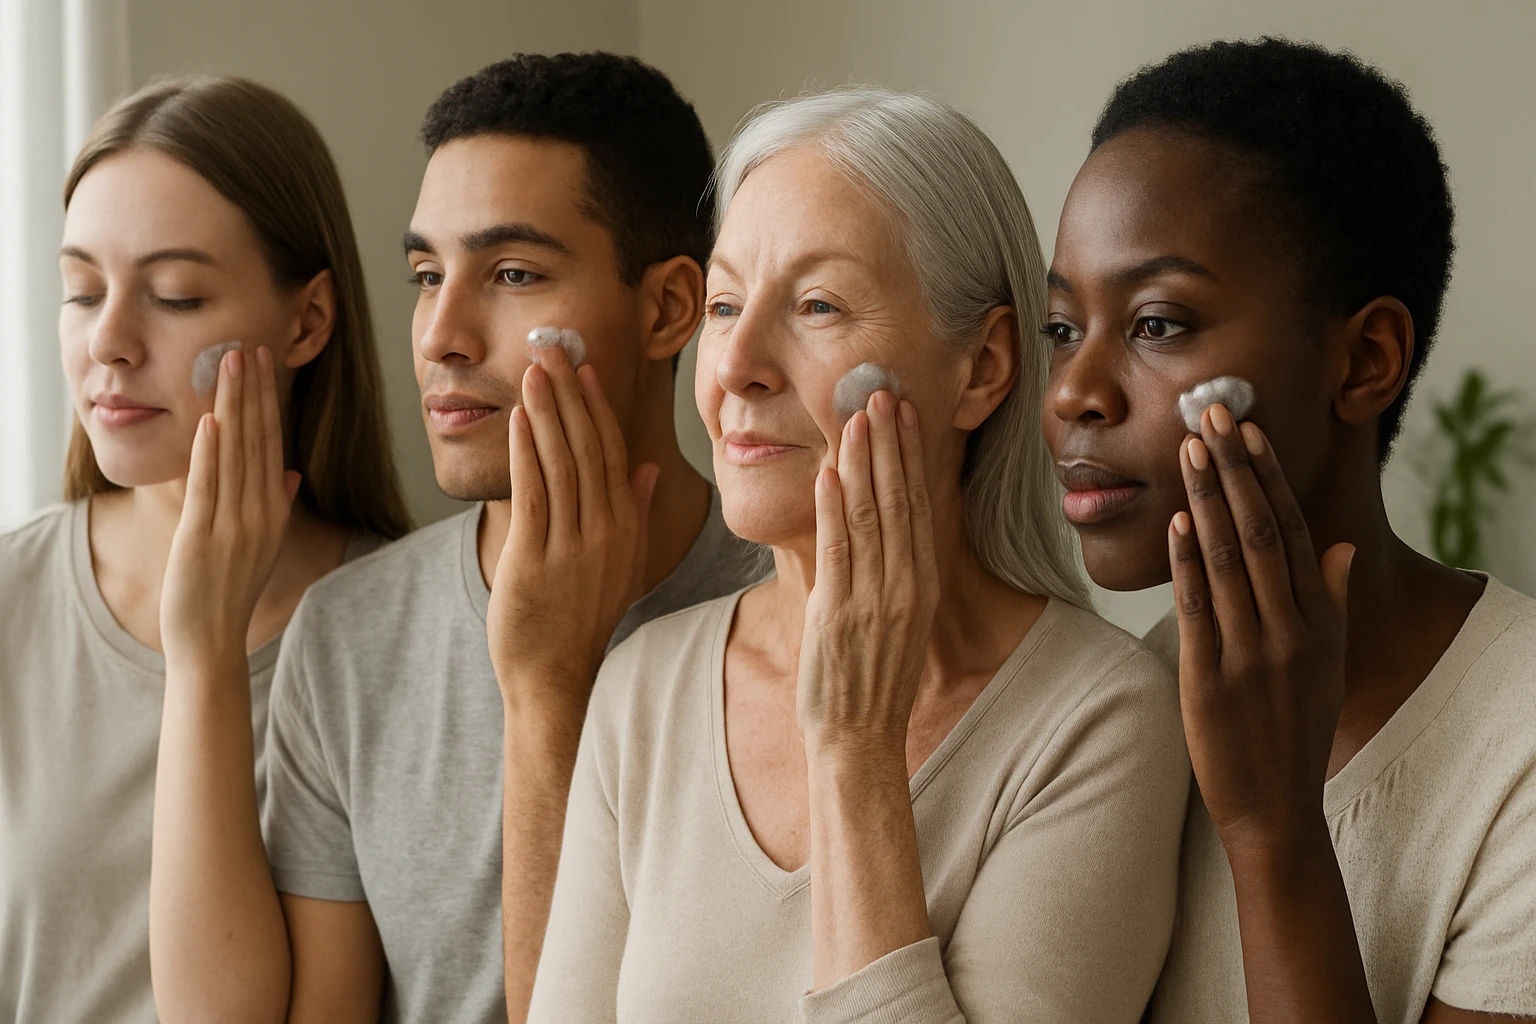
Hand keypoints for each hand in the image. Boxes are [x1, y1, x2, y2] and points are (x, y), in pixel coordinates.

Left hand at [161, 347, 299, 664]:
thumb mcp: (261, 546)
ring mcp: (234, 525)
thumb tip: (290, 473)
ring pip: (236, 454)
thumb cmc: (230, 593)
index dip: (268, 403)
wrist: (211, 639)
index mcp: (273, 511)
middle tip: (249, 348)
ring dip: (233, 407)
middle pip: (259, 440)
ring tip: (230, 366)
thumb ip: (278, 505)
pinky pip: (210, 487)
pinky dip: (210, 452)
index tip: (264, 366)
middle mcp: (260, 513)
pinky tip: (210, 420)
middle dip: (254, 392)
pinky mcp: (204, 536)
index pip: (273, 445)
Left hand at [487, 349, 657, 712]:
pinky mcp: (535, 559)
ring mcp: (572, 546)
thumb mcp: (620, 564)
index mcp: (624, 527)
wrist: (556, 675)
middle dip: (569, 394)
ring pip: (562, 464)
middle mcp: (604, 532)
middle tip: (552, 349)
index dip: (596, 406)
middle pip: (588, 448)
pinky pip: (534, 495)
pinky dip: (526, 454)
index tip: (584, 367)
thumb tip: (646, 467)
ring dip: (546, 413)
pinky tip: (517, 421)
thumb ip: (633, 510)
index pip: (612, 452)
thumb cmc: (582, 617)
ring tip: (533, 372)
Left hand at [797, 391, 938, 757]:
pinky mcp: (840, 612)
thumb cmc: (871, 680)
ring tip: (854, 417)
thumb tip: (880, 526)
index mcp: (921, 584)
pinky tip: (830, 473)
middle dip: (888, 443)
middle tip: (880, 394)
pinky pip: (839, 551)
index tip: (903, 414)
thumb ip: (891, 572)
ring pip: (870, 515)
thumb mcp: (896, 620)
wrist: (860, 737)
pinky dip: (833, 509)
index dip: (910, 455)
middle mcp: (905, 585)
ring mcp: (875, 599)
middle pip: (898, 499)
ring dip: (861, 462)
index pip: (917, 504)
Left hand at [1168, 403, 1354, 853]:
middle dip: (1234, 471)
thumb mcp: (1330, 663)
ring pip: (1228, 562)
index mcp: (1319, 622)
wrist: (1274, 805)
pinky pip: (1198, 609)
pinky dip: (1187, 562)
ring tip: (1189, 450)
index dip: (1268, 479)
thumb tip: (1343, 547)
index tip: (1249, 431)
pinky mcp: (1211, 679)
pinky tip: (1176, 522)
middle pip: (1261, 533)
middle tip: (1210, 417)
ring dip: (1207, 500)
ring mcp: (1251, 655)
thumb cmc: (1296, 726)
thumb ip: (1335, 602)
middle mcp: (1290, 632)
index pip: (1294, 532)